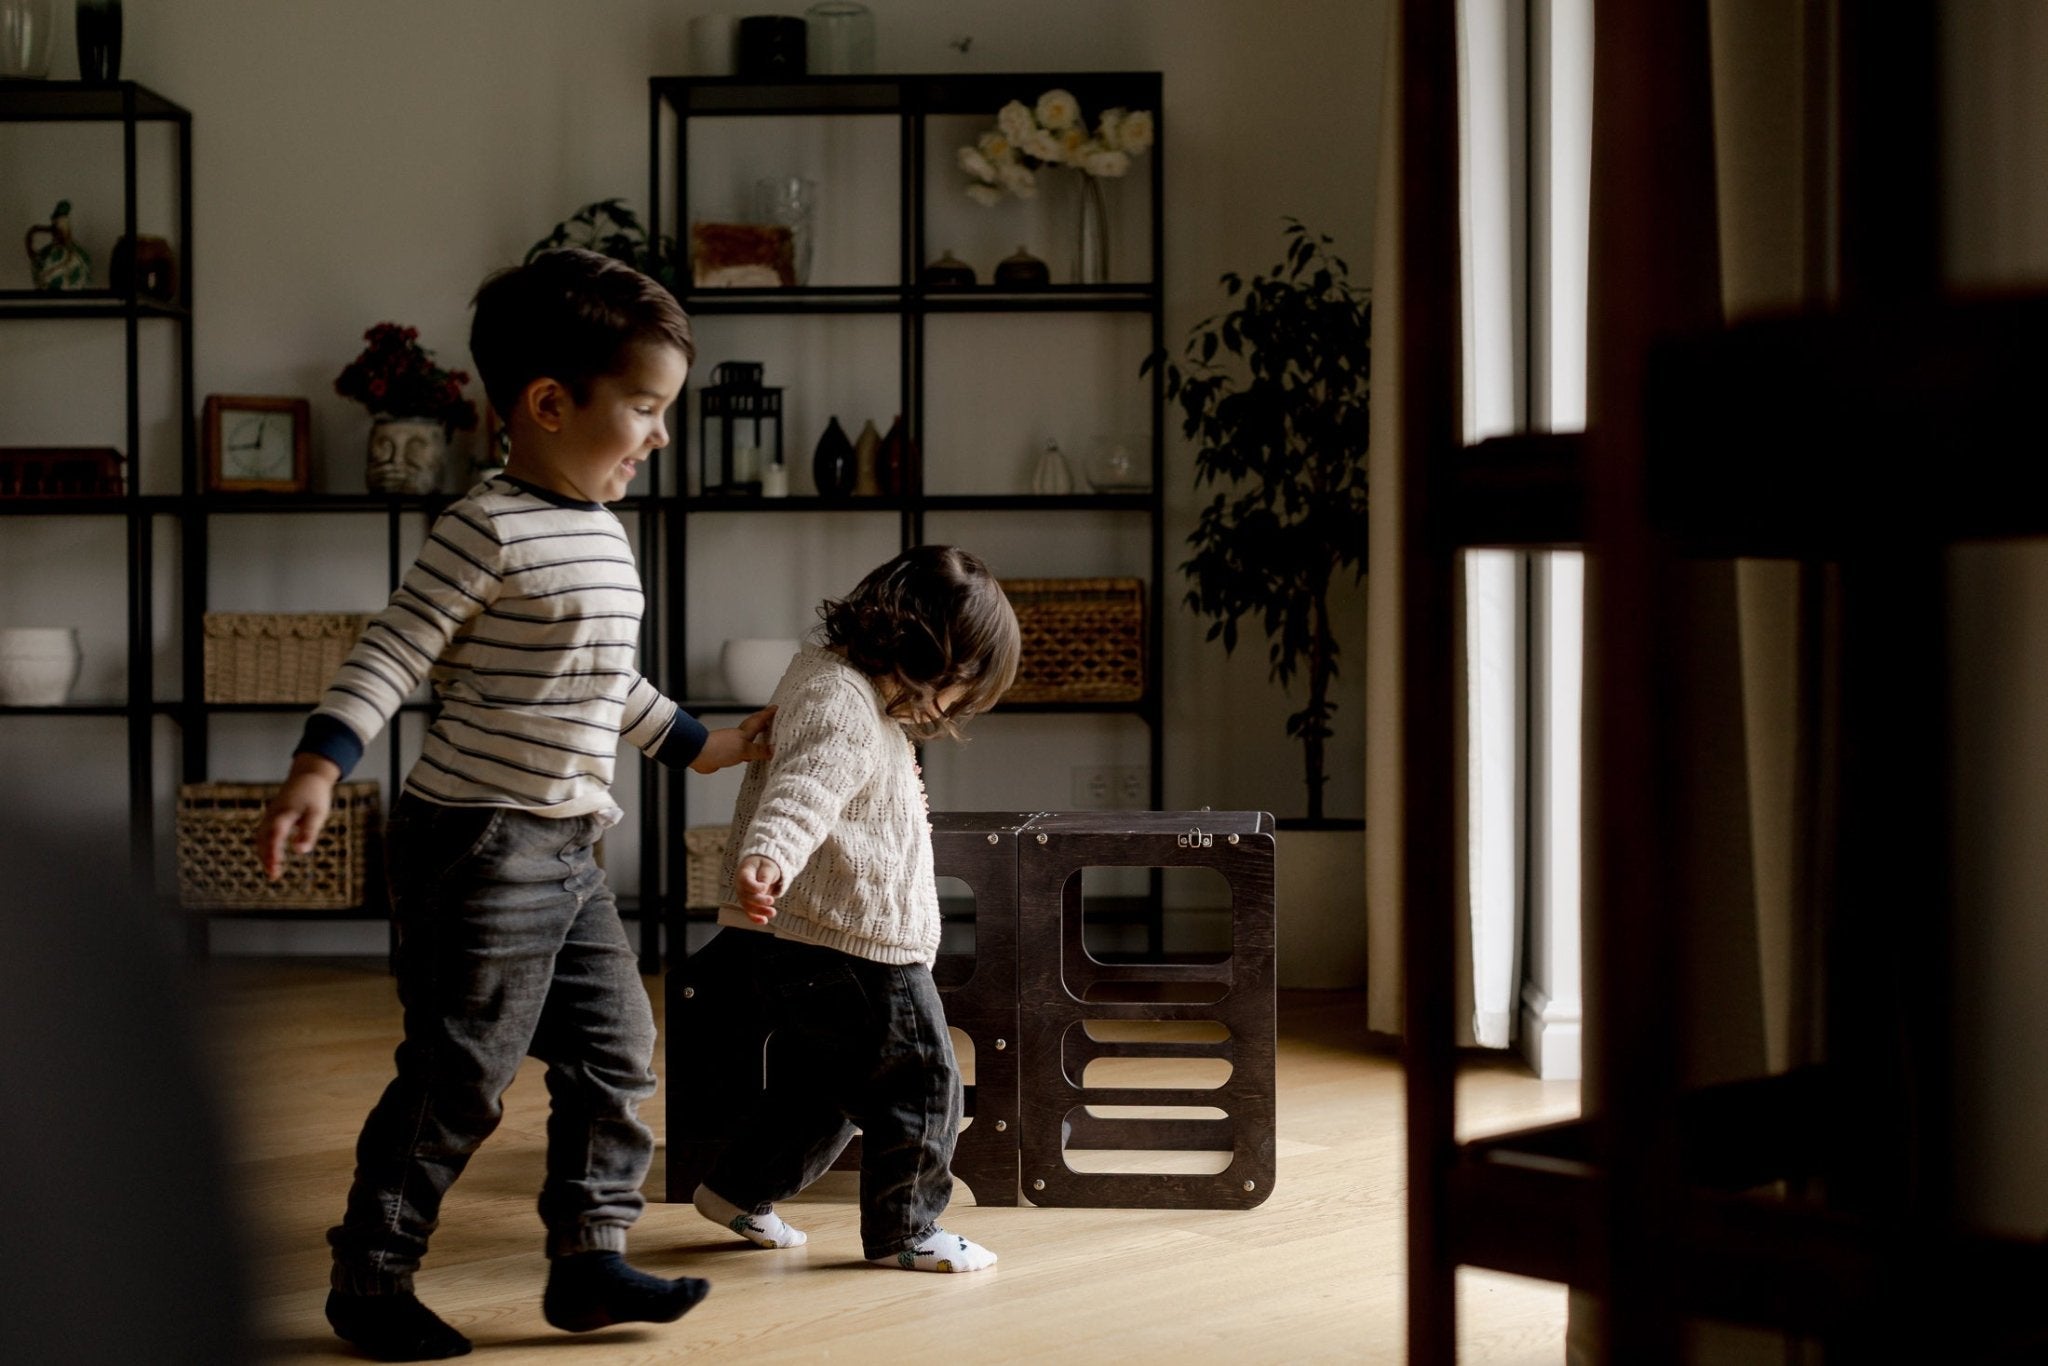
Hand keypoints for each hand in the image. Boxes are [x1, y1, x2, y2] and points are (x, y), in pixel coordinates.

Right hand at [255, 753, 341, 880]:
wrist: (308, 776)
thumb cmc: (314, 795)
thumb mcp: (317, 813)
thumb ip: (309, 832)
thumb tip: (301, 852)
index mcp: (284, 814)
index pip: (275, 836)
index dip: (273, 853)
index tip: (275, 868)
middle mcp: (273, 815)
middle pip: (264, 839)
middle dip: (267, 858)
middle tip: (274, 876)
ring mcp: (270, 815)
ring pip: (262, 837)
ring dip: (265, 854)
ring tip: (273, 871)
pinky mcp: (271, 816)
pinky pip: (264, 833)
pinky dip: (266, 846)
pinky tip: (274, 858)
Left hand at [689, 705, 775, 773]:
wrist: (699, 754)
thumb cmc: (720, 748)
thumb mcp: (745, 750)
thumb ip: (759, 751)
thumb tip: (772, 749)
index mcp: (744, 732)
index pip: (759, 720)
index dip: (768, 714)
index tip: (775, 708)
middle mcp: (738, 736)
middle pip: (753, 728)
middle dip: (762, 724)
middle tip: (771, 722)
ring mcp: (731, 744)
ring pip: (747, 740)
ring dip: (755, 739)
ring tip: (764, 741)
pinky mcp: (726, 754)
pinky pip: (741, 752)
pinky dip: (747, 752)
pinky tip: (748, 757)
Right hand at [733, 854, 781, 923]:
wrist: (760, 867)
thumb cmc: (764, 865)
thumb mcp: (767, 867)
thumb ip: (765, 877)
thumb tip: (763, 891)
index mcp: (743, 873)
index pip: (745, 882)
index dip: (754, 887)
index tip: (764, 887)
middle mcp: (740, 886)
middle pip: (746, 896)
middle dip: (759, 901)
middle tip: (771, 901)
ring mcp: (743, 895)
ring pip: (748, 906)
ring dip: (760, 911)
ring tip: (773, 913)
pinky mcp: (748, 903)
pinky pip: (749, 912)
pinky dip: (756, 918)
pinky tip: (764, 921)